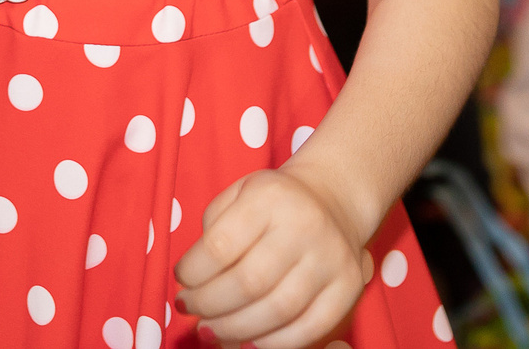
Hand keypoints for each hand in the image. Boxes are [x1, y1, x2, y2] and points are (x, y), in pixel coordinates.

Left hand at [175, 168, 368, 347]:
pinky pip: (309, 328)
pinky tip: (248, 341)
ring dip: (235, 330)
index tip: (181, 281)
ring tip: (211, 331)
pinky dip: (273, 343)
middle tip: (191, 310)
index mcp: (270, 197)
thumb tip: (192, 283)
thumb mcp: (237, 195)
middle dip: (210, 306)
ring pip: (278, 311)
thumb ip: (213, 230)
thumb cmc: (273, 204)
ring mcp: (331, 259)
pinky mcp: (348, 287)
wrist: (333, 200)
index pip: (220, 246)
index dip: (192, 273)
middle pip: (248, 283)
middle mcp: (305, 226)